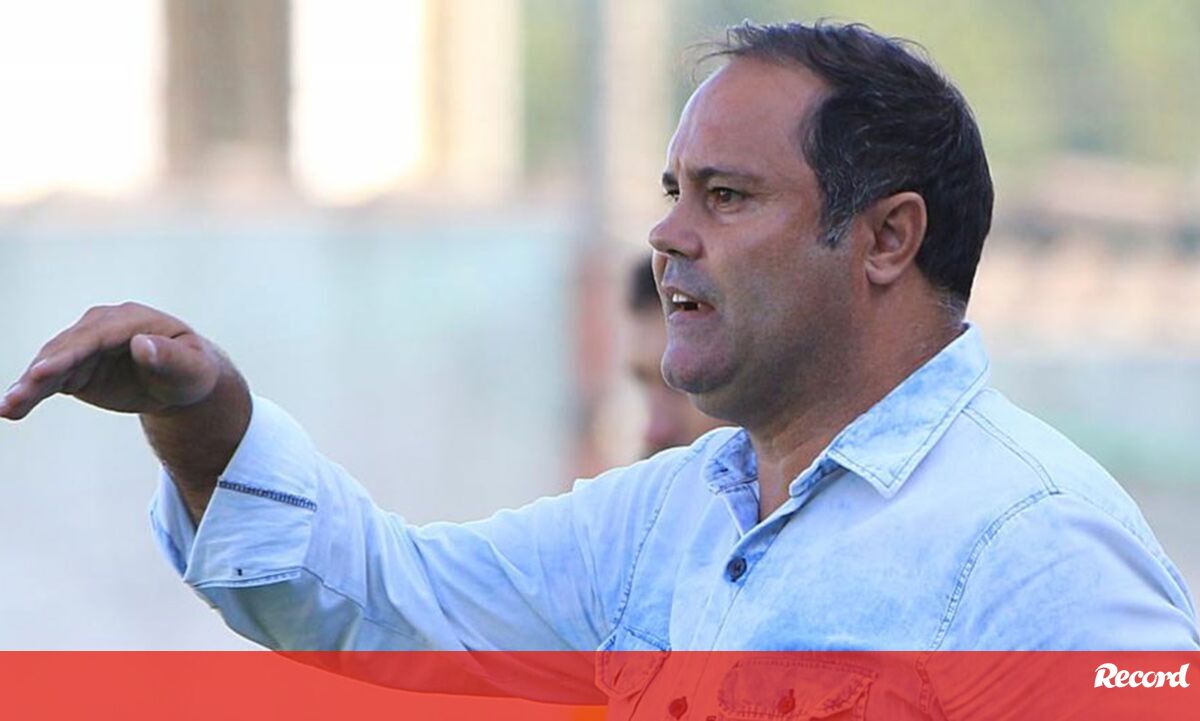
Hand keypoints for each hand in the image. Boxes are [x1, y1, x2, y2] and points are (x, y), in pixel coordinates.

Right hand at [2, 302, 249, 520]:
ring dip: (28, 385)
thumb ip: (169, 357)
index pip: (94, 337)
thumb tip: (141, 344)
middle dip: (39, 373)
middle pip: (65, 349)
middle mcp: (101, 327)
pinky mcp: (76, 367)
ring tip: (7, 408)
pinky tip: (10, 409)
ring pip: (50, 363)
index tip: (44, 372)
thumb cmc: (192, 371)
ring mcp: (85, 346)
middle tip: (14, 398)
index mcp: (130, 320)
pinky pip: (49, 379)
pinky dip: (31, 392)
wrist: (181, 381)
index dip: (69, 354)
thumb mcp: (192, 367)